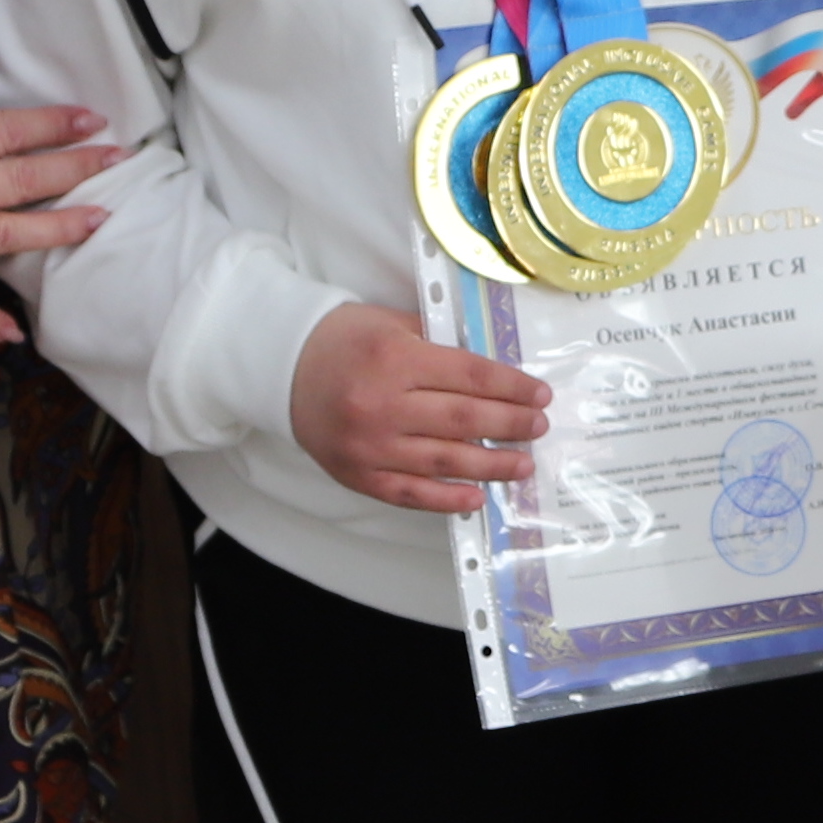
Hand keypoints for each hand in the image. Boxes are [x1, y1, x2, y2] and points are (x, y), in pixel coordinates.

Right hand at [291, 304, 551, 513]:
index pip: (470, 376)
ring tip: (523, 464)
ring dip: (492, 465)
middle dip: (512, 424)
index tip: (540, 395)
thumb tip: (492, 373)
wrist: (283, 368)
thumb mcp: (392, 323)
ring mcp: (370, 445)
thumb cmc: (343, 340)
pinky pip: (411, 493)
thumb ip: (439, 344)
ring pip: (444, 460)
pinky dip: (447, 499)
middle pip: (464, 419)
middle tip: (539, 427)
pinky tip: (476, 496)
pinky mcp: (358, 474)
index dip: (512, 387)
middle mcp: (383, 405)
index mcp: (395, 359)